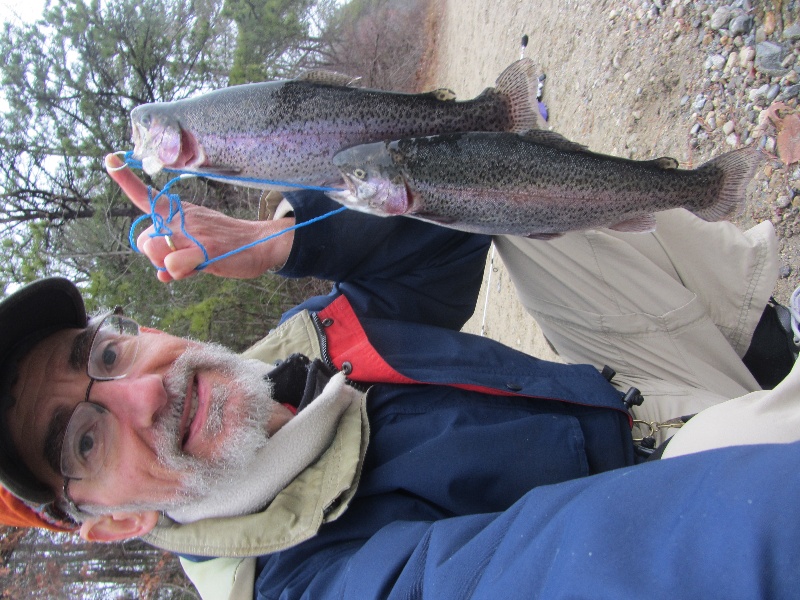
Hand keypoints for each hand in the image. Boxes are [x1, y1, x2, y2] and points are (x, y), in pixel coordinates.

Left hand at [105, 154, 295, 281]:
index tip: (109, 159)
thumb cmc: (226, 242)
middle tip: (180, 257)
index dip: (125, 179)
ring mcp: (193, 233)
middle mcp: (182, 218)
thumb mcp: (197, 239)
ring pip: (153, 250)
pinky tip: (193, 270)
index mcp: (180, 210)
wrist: (258, 243)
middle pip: (144, 238)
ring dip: (165, 264)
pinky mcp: (204, 251)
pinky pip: (171, 266)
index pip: (146, 195)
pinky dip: (176, 273)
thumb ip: (174, 254)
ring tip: (188, 263)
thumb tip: (161, 275)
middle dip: (155, 254)